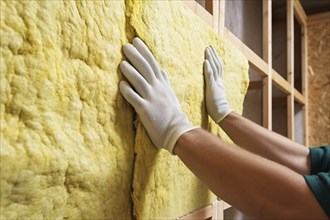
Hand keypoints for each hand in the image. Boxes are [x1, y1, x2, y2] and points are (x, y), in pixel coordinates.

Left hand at [119, 37, 195, 153]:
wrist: (177, 131)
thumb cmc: (173, 114)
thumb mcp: (170, 94)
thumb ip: (165, 81)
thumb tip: (161, 70)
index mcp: (163, 84)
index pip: (153, 64)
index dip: (144, 52)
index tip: (136, 41)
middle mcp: (157, 89)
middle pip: (146, 69)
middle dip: (135, 56)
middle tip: (125, 46)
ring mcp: (152, 99)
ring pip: (140, 81)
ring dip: (130, 71)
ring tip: (122, 62)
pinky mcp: (146, 110)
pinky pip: (135, 99)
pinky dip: (128, 91)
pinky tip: (121, 84)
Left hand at [203, 46, 231, 122]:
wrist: (221, 113)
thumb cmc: (216, 108)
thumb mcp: (214, 96)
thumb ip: (213, 90)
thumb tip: (210, 88)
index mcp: (219, 83)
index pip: (218, 69)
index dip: (215, 60)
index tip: (212, 52)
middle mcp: (218, 81)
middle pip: (217, 65)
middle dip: (213, 55)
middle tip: (209, 46)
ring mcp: (216, 84)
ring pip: (214, 67)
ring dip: (211, 58)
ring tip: (207, 49)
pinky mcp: (212, 87)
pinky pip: (210, 76)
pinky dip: (208, 68)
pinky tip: (205, 61)